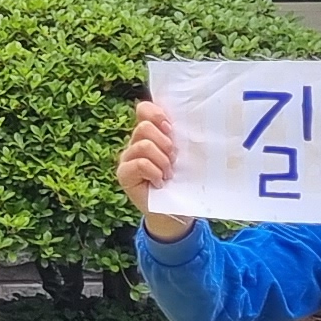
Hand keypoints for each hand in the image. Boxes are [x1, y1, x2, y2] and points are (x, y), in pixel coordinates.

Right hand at [120, 99, 193, 241]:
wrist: (174, 211)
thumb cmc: (182, 182)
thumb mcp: (185, 157)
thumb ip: (181, 139)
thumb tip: (197, 121)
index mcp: (150, 134)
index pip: (144, 110)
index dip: (156, 114)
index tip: (171, 128)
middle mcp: (135, 142)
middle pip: (144, 126)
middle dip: (164, 142)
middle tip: (174, 159)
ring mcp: (128, 158)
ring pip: (143, 145)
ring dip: (161, 160)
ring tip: (168, 174)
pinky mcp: (124, 174)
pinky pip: (139, 164)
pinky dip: (154, 173)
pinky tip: (159, 182)